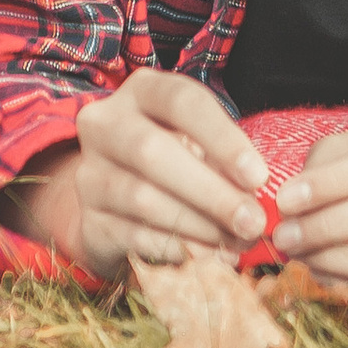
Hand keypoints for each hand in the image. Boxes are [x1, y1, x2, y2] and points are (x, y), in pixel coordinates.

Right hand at [0, 69, 267, 276]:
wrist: (120, 199)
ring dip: (197, 225)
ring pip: (141, 198)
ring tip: (234, 242)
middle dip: (210, 191)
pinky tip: (206, 256)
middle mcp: (105, 125)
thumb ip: (224, 163)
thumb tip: (254, 202)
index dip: (222, 139)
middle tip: (252, 221)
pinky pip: (131, 237)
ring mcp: (90, 174)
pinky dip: (174, 249)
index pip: (182, 101)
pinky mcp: (89, 220)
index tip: (258, 177)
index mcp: (142, 91)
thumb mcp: (199, 144)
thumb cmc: (176, 158)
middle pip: (152, 151)